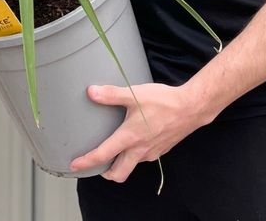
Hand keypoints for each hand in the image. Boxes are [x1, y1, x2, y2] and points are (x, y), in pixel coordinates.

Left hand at [69, 81, 209, 181]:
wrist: (190, 108)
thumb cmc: (163, 101)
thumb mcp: (134, 94)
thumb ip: (111, 94)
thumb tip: (91, 92)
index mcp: (130, 138)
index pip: (103, 155)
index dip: (87, 162)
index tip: (74, 165)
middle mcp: (139, 150)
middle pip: (118, 173)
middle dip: (105, 173)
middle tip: (96, 164)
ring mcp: (151, 152)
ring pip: (131, 166)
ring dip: (120, 163)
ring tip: (113, 149)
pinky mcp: (160, 150)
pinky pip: (143, 159)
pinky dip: (133, 155)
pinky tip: (134, 141)